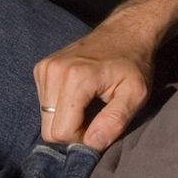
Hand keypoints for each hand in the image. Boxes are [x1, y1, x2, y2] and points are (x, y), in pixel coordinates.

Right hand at [32, 14, 156, 150]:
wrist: (124, 32)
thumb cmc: (134, 64)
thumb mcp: (136, 94)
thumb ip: (114, 121)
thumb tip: (91, 145)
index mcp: (75, 78)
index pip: (61, 132)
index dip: (82, 140)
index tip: (101, 128)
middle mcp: (53, 71)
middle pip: (49, 130)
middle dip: (72, 133)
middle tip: (96, 120)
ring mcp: (44, 68)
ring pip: (45, 119)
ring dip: (66, 121)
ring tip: (89, 106)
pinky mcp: (41, 68)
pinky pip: (44, 105)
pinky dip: (61, 108)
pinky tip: (79, 97)